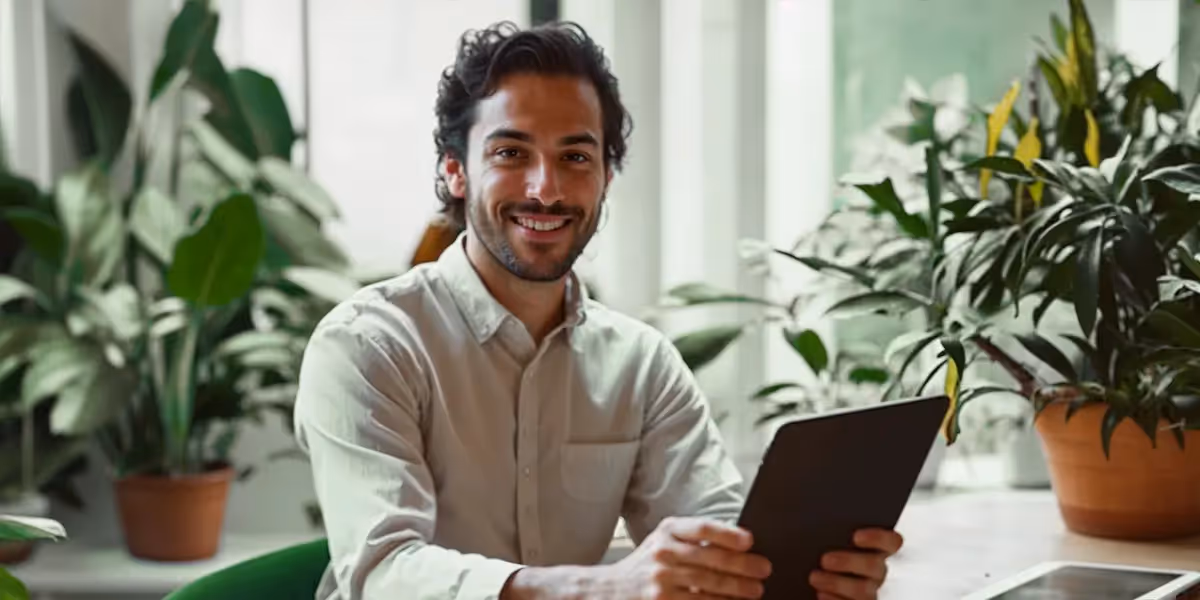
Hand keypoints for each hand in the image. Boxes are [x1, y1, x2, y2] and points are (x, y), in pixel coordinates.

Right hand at [598, 516, 772, 598]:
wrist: (610, 590)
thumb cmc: (647, 565)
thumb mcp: (664, 541)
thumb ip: (693, 539)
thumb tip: (739, 543)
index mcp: (667, 530)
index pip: (702, 528)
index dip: (727, 533)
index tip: (749, 541)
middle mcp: (662, 552)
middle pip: (710, 557)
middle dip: (743, 565)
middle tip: (764, 569)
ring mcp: (661, 579)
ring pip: (708, 584)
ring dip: (737, 589)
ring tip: (756, 590)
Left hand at [809, 528, 903, 599]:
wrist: (834, 585)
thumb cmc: (838, 553)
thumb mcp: (844, 540)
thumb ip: (840, 532)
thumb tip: (822, 519)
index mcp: (887, 551)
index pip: (892, 541)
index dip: (877, 538)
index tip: (856, 537)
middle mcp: (885, 573)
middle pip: (873, 566)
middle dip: (848, 562)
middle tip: (825, 560)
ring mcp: (877, 593)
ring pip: (864, 590)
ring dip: (837, 583)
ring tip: (815, 577)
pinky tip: (821, 593)